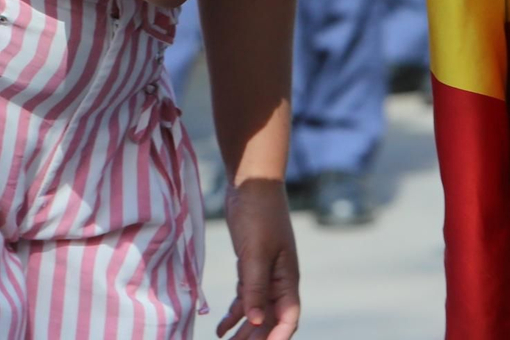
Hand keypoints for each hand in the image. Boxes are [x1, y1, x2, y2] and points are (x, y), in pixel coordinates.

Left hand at [217, 178, 299, 339]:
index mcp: (287, 279)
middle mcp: (279, 281)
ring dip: (244, 331)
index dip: (277, 338)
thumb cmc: (259, 215)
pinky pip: (245, 298)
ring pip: (256, 312)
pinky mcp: (250, 266)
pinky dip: (234, 314)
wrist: (252, 184)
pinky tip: (221, 328)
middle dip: (256, 339)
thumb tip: (256, 322)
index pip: (287, 318)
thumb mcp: (256, 253)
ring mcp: (265, 274)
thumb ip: (255, 287)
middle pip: (270, 320)